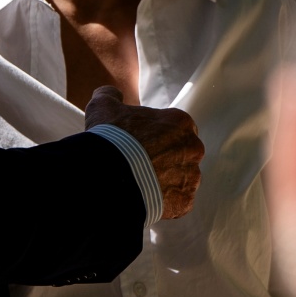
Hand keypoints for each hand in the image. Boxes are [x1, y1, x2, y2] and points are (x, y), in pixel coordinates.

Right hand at [86, 85, 203, 219]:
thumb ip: (110, 94)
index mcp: (180, 122)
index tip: (140, 145)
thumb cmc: (109, 138)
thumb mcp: (102, 106)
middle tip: (140, 166)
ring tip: (140, 186)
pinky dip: (164, 203)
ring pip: (181, 180)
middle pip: (182, 154)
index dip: (156, 137)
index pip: (176, 128)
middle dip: (165, 160)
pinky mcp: (185, 201)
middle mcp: (193, 148)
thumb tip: (112, 93)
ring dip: (165, 182)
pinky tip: (144, 200)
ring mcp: (191, 177)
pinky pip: (178, 202)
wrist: (108, 177)